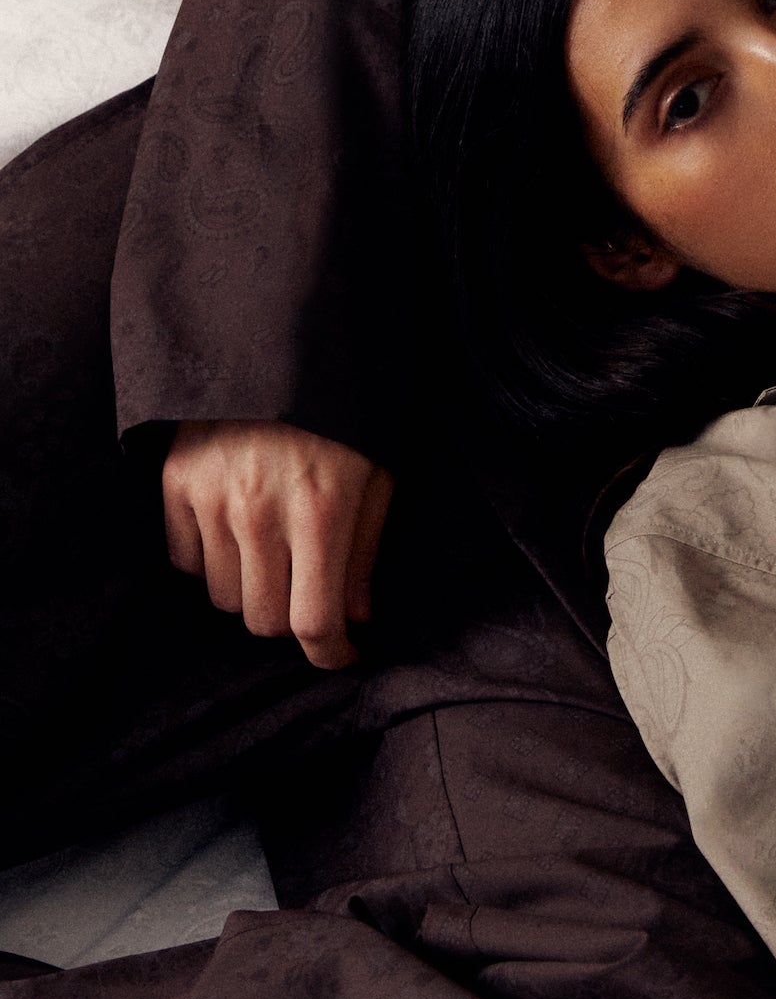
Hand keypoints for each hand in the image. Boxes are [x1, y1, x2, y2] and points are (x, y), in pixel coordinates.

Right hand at [162, 420, 393, 670]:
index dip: (330, 653)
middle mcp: (260, 513)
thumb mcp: (376, 472)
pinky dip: (212, 561)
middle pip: (263, 621)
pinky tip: (237, 530)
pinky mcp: (175, 485)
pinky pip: (186, 562)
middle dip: (292, 619)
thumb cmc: (339, 413)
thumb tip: (354, 614)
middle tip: (310, 591)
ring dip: (253, 589)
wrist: (272, 345)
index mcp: (321, 511)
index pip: (314, 620)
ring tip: (275, 550)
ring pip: (224, 597)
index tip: (341, 653)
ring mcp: (211, 500)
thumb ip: (365, 547)